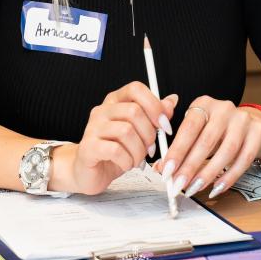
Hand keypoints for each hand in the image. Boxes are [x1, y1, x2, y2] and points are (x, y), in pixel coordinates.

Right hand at [52, 81, 177, 195]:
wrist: (88, 171)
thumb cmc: (114, 150)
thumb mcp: (139, 131)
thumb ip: (154, 115)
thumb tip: (172, 100)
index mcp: (115, 101)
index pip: (136, 89)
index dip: (154, 105)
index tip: (164, 124)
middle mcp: (103, 110)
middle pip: (134, 111)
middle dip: (149, 134)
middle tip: (149, 148)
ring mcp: (93, 128)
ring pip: (126, 131)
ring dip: (138, 151)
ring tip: (136, 159)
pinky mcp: (89, 147)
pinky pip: (116, 150)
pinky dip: (127, 161)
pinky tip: (126, 164)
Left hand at [153, 97, 260, 198]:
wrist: (249, 122)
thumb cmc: (216, 127)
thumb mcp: (197, 128)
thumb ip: (179, 146)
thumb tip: (161, 168)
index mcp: (204, 104)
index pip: (189, 127)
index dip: (177, 150)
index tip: (167, 171)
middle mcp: (224, 109)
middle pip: (207, 141)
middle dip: (190, 167)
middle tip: (178, 185)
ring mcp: (243, 120)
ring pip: (226, 152)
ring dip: (208, 174)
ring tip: (194, 188)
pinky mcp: (257, 133)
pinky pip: (243, 160)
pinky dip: (229, 177)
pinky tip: (217, 188)